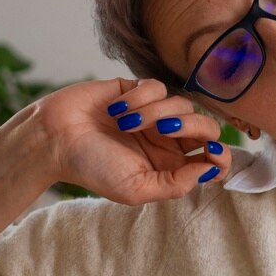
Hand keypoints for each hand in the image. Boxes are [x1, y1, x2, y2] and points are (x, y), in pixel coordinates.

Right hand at [32, 77, 231, 205]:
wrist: (54, 140)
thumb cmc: (91, 168)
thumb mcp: (136, 189)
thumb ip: (176, 184)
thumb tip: (210, 170)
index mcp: (172, 166)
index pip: (213, 158)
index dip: (221, 155)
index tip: (209, 153)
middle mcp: (168, 140)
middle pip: (207, 126)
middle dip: (192, 126)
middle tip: (163, 130)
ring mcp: (154, 114)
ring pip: (183, 104)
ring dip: (155, 112)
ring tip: (125, 124)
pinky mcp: (138, 91)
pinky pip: (157, 87)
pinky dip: (139, 98)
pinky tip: (117, 110)